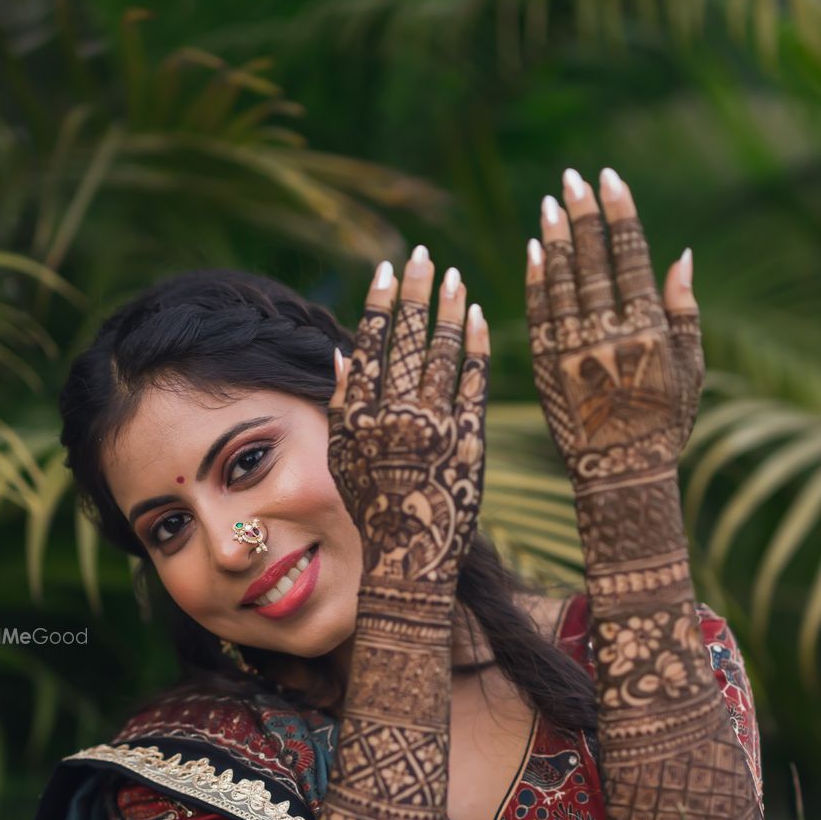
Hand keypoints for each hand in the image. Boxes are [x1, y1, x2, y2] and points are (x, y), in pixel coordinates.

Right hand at [328, 249, 489, 585]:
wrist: (408, 563)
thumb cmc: (372, 510)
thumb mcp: (343, 459)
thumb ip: (342, 405)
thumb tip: (342, 352)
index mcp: (361, 419)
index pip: (368, 346)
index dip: (378, 304)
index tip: (388, 268)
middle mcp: (396, 419)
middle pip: (406, 341)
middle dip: (415, 294)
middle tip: (424, 257)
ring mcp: (436, 429)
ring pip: (442, 355)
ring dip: (448, 311)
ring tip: (453, 279)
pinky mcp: (471, 442)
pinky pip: (475, 384)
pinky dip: (476, 348)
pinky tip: (478, 318)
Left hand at [526, 167, 703, 489]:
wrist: (620, 476)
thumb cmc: (664, 423)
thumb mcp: (689, 370)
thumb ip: (684, 311)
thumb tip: (682, 255)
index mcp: (647, 330)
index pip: (630, 257)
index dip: (618, 214)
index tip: (608, 178)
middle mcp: (607, 335)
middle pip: (591, 261)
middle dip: (582, 216)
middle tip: (571, 177)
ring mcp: (571, 352)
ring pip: (560, 284)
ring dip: (556, 240)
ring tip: (550, 203)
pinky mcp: (543, 370)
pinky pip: (536, 317)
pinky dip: (535, 282)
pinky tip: (534, 251)